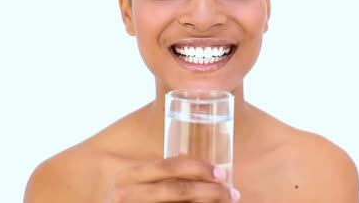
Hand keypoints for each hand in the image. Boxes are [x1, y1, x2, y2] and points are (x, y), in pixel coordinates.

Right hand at [104, 155, 239, 201]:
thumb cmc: (126, 202)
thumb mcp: (135, 185)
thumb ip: (158, 174)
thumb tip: (193, 160)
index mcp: (128, 176)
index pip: (169, 166)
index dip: (198, 168)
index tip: (222, 172)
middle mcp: (126, 193)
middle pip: (177, 189)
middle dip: (210, 191)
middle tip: (232, 193)